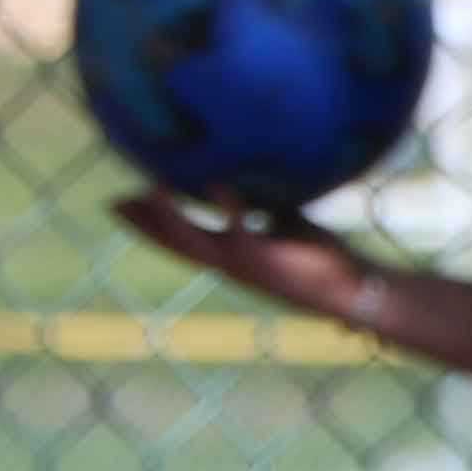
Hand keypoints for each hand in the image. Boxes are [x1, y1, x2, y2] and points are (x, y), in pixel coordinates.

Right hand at [114, 190, 378, 328]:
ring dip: (173, 218)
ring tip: (150, 187)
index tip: (121, 204)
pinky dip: (231, 209)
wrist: (358, 290)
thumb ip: (263, 208)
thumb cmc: (326, 258)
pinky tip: (218, 184)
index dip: (150, 225)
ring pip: (198, 245)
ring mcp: (250, 268)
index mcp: (234, 258)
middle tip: (113, 202)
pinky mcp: (271, 263)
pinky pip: (244, 234)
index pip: (182, 240)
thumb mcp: (286, 225)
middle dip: (144, 225)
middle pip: (176, 246)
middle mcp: (234, 267)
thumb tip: (247, 180)